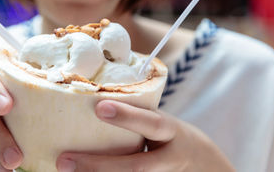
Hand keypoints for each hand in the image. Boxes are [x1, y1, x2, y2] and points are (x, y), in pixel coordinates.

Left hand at [56, 100, 234, 171]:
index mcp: (171, 132)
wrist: (209, 167)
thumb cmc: (175, 139)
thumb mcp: (165, 125)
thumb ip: (139, 121)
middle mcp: (170, 159)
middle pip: (135, 167)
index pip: (150, 123)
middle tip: (64, 160)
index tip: (100, 107)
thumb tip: (93, 108)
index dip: (127, 116)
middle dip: (98, 165)